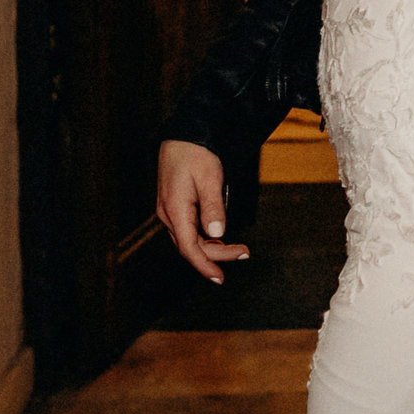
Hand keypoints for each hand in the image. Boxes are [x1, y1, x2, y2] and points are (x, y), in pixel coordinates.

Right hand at [156, 139, 249, 283]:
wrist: (183, 135)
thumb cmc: (196, 154)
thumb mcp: (209, 178)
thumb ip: (213, 207)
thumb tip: (217, 234)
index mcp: (175, 210)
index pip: (189, 248)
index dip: (205, 266)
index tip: (220, 278)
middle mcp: (168, 214)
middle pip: (192, 246)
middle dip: (217, 255)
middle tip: (244, 253)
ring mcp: (170, 211)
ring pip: (191, 239)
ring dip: (213, 247)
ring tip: (238, 248)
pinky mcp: (176, 207)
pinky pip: (190, 229)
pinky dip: (206, 237)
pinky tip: (221, 237)